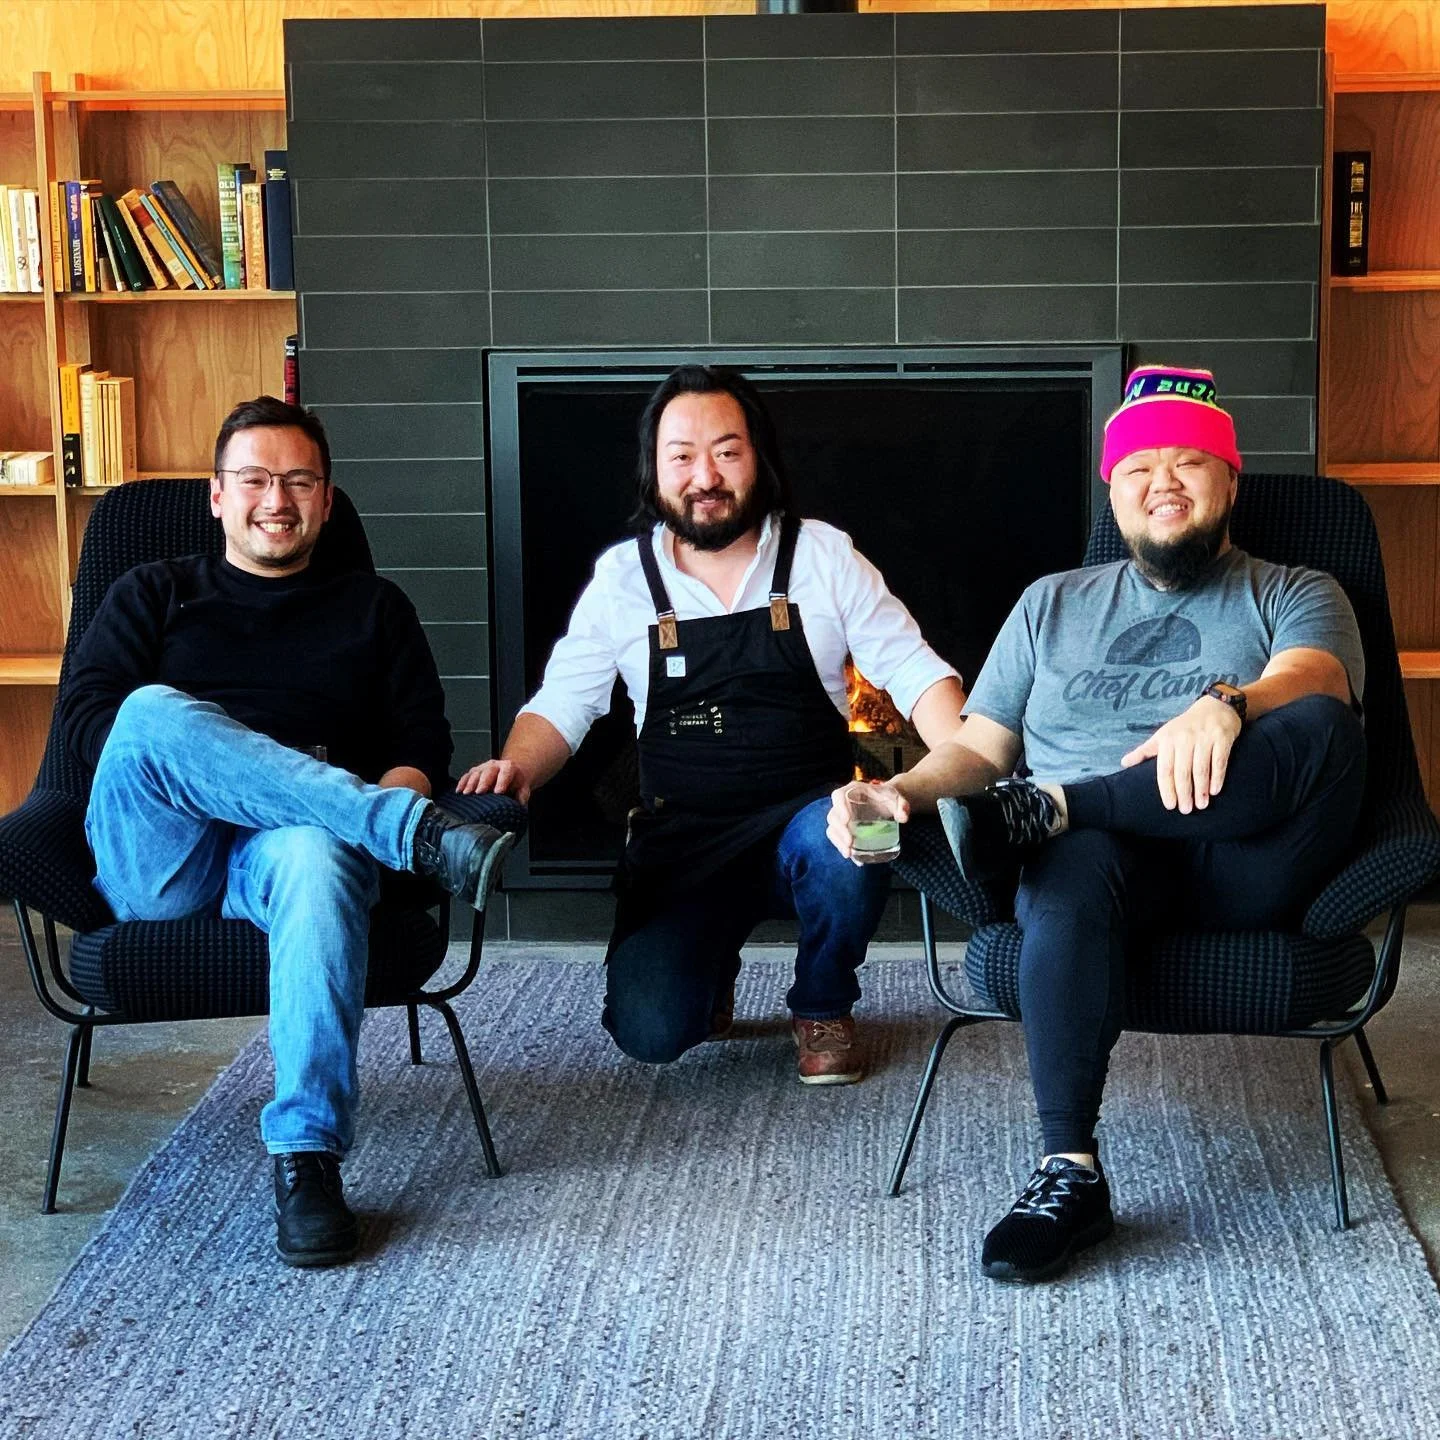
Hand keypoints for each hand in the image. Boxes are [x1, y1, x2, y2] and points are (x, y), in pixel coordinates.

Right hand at [454, 758, 532, 804]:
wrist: (510, 773)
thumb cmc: (515, 783)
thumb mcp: (523, 789)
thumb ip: (522, 796)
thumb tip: (520, 805)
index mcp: (508, 767)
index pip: (505, 773)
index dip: (501, 782)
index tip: (498, 792)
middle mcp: (495, 765)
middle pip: (488, 772)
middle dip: (483, 782)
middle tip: (479, 792)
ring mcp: (483, 767)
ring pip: (475, 773)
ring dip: (470, 783)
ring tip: (467, 793)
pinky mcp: (474, 771)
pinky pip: (466, 776)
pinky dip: (462, 783)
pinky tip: (459, 791)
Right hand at [825, 780, 909, 864]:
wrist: (887, 803)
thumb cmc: (889, 798)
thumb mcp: (897, 798)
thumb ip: (902, 805)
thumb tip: (903, 818)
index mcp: (853, 791)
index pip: (838, 796)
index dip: (839, 807)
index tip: (847, 819)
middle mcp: (843, 804)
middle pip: (833, 816)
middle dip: (840, 831)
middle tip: (850, 842)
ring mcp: (842, 817)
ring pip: (833, 829)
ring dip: (838, 842)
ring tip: (849, 853)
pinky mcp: (845, 829)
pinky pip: (838, 839)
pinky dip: (844, 849)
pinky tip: (854, 858)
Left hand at [1120, 695, 1242, 812]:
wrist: (1215, 706)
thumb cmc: (1185, 726)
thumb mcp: (1163, 735)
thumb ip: (1145, 751)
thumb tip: (1124, 763)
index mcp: (1167, 740)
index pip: (1165, 769)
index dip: (1167, 789)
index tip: (1170, 805)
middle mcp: (1185, 739)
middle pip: (1182, 771)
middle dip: (1183, 793)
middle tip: (1185, 810)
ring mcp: (1204, 738)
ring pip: (1201, 768)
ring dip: (1201, 789)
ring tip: (1201, 805)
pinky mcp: (1222, 738)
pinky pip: (1219, 761)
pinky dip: (1217, 777)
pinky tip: (1215, 791)